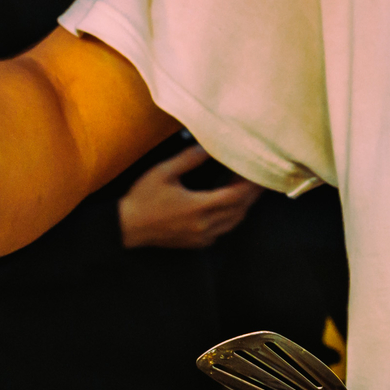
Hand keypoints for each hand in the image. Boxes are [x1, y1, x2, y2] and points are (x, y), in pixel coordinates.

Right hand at [118, 141, 255, 250]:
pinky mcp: (198, 242)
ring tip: (250, 188)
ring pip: (234, 222)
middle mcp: (204, 225)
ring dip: (244, 205)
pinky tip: (231, 203)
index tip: (256, 170)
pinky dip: (232, 216)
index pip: (235, 196)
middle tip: (261, 177)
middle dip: (252, 193)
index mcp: (197, 207)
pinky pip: (224, 229)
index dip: (249, 184)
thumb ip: (189, 159)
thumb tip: (209, 146)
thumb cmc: (143, 197)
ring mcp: (202, 236)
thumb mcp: (163, 172)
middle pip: (240, 210)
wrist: (127, 227)